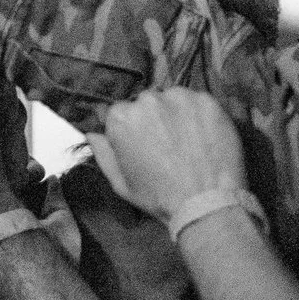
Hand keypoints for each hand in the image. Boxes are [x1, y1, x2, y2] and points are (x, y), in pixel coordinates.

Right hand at [86, 88, 249, 227]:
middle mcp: (148, 100)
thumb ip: (103, 154)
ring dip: (175, 114)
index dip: (130, 129)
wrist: (205, 202)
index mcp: (121, 118)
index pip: (120, 112)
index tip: (141, 145)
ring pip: (173, 99)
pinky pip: (197, 102)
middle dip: (153, 118)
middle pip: (147, 103)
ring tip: (186, 141)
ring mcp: (179, 97)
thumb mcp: (121, 183)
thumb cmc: (158, 197)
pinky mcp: (206, 100)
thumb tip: (92, 134)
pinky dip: (199, 115)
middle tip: (166, 144)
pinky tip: (203, 137)